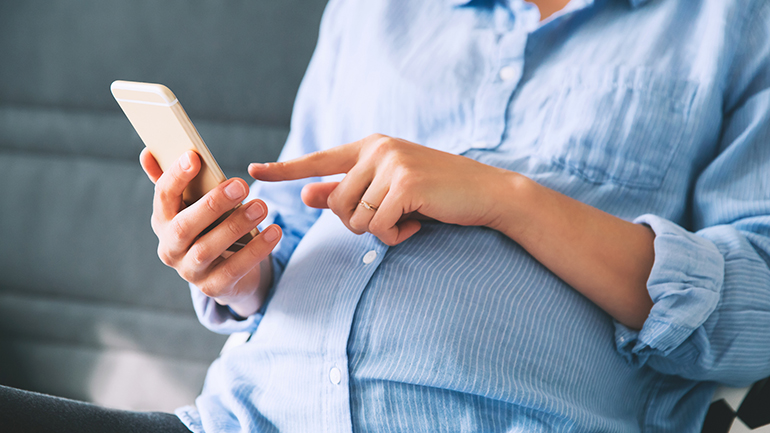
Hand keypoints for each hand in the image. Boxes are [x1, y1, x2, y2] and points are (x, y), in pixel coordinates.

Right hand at [140, 148, 281, 316]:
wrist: (228, 274)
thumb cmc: (211, 228)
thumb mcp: (196, 206)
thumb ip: (178, 182)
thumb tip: (148, 153)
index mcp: (163, 221)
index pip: (163, 196)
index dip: (176, 177)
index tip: (193, 156)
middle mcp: (170, 248)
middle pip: (184, 226)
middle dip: (212, 204)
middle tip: (241, 185)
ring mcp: (190, 271)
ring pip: (208, 249)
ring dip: (236, 226)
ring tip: (262, 206)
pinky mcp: (213, 288)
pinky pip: (234, 269)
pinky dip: (256, 250)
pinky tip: (275, 232)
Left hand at [249, 134, 653, 327]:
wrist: (486, 192)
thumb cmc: (437, 193)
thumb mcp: (389, 190)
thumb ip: (348, 191)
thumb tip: (307, 196)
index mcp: (370, 147)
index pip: (318, 159)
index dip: (285, 169)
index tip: (253, 172)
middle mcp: (376, 149)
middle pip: (336, 205)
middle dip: (358, 223)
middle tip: (392, 218)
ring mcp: (391, 163)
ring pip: (355, 218)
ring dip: (380, 230)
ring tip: (408, 217)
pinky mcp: (405, 183)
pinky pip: (378, 227)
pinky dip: (396, 235)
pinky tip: (419, 222)